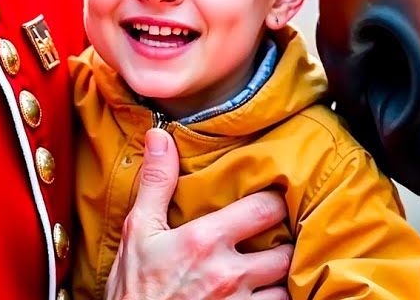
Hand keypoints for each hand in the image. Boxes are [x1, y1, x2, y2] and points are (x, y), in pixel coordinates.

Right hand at [104, 129, 292, 299]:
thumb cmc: (134, 289)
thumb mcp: (138, 232)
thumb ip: (156, 183)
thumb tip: (160, 136)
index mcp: (205, 240)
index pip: (265, 208)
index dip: (273, 200)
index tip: (272, 198)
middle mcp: (228, 274)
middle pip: (285, 249)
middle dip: (283, 241)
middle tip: (277, 235)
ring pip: (285, 284)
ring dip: (282, 276)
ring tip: (273, 267)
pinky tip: (264, 293)